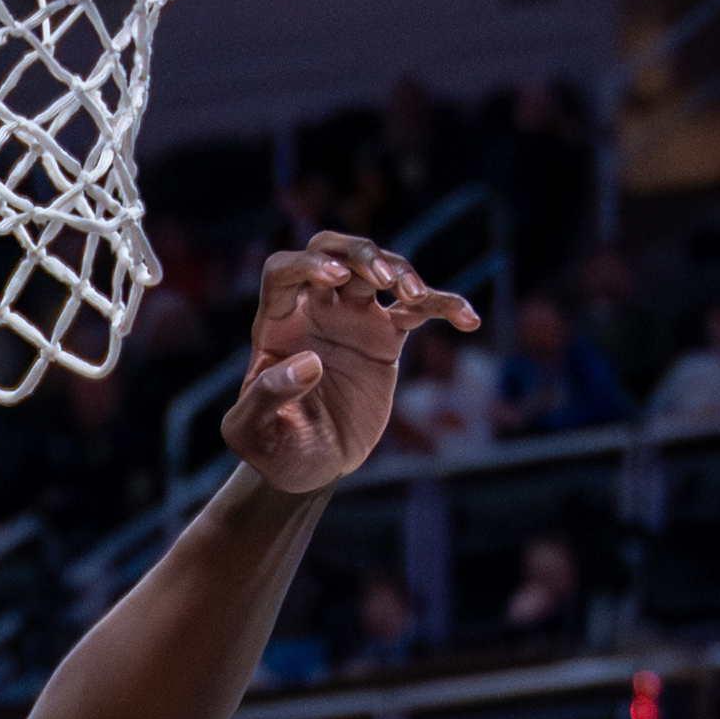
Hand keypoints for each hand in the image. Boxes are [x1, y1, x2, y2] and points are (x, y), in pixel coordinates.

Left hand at [220, 232, 481, 493]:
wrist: (307, 467)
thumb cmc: (271, 449)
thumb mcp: (252, 434)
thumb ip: (266, 398)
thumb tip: (308, 363)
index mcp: (274, 325)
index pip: (285, 271)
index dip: (309, 264)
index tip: (337, 277)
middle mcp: (312, 312)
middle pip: (332, 251)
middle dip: (359, 253)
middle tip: (384, 278)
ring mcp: (351, 321)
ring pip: (377, 271)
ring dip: (401, 271)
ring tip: (416, 297)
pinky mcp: (384, 339)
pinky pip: (418, 309)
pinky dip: (443, 305)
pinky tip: (467, 319)